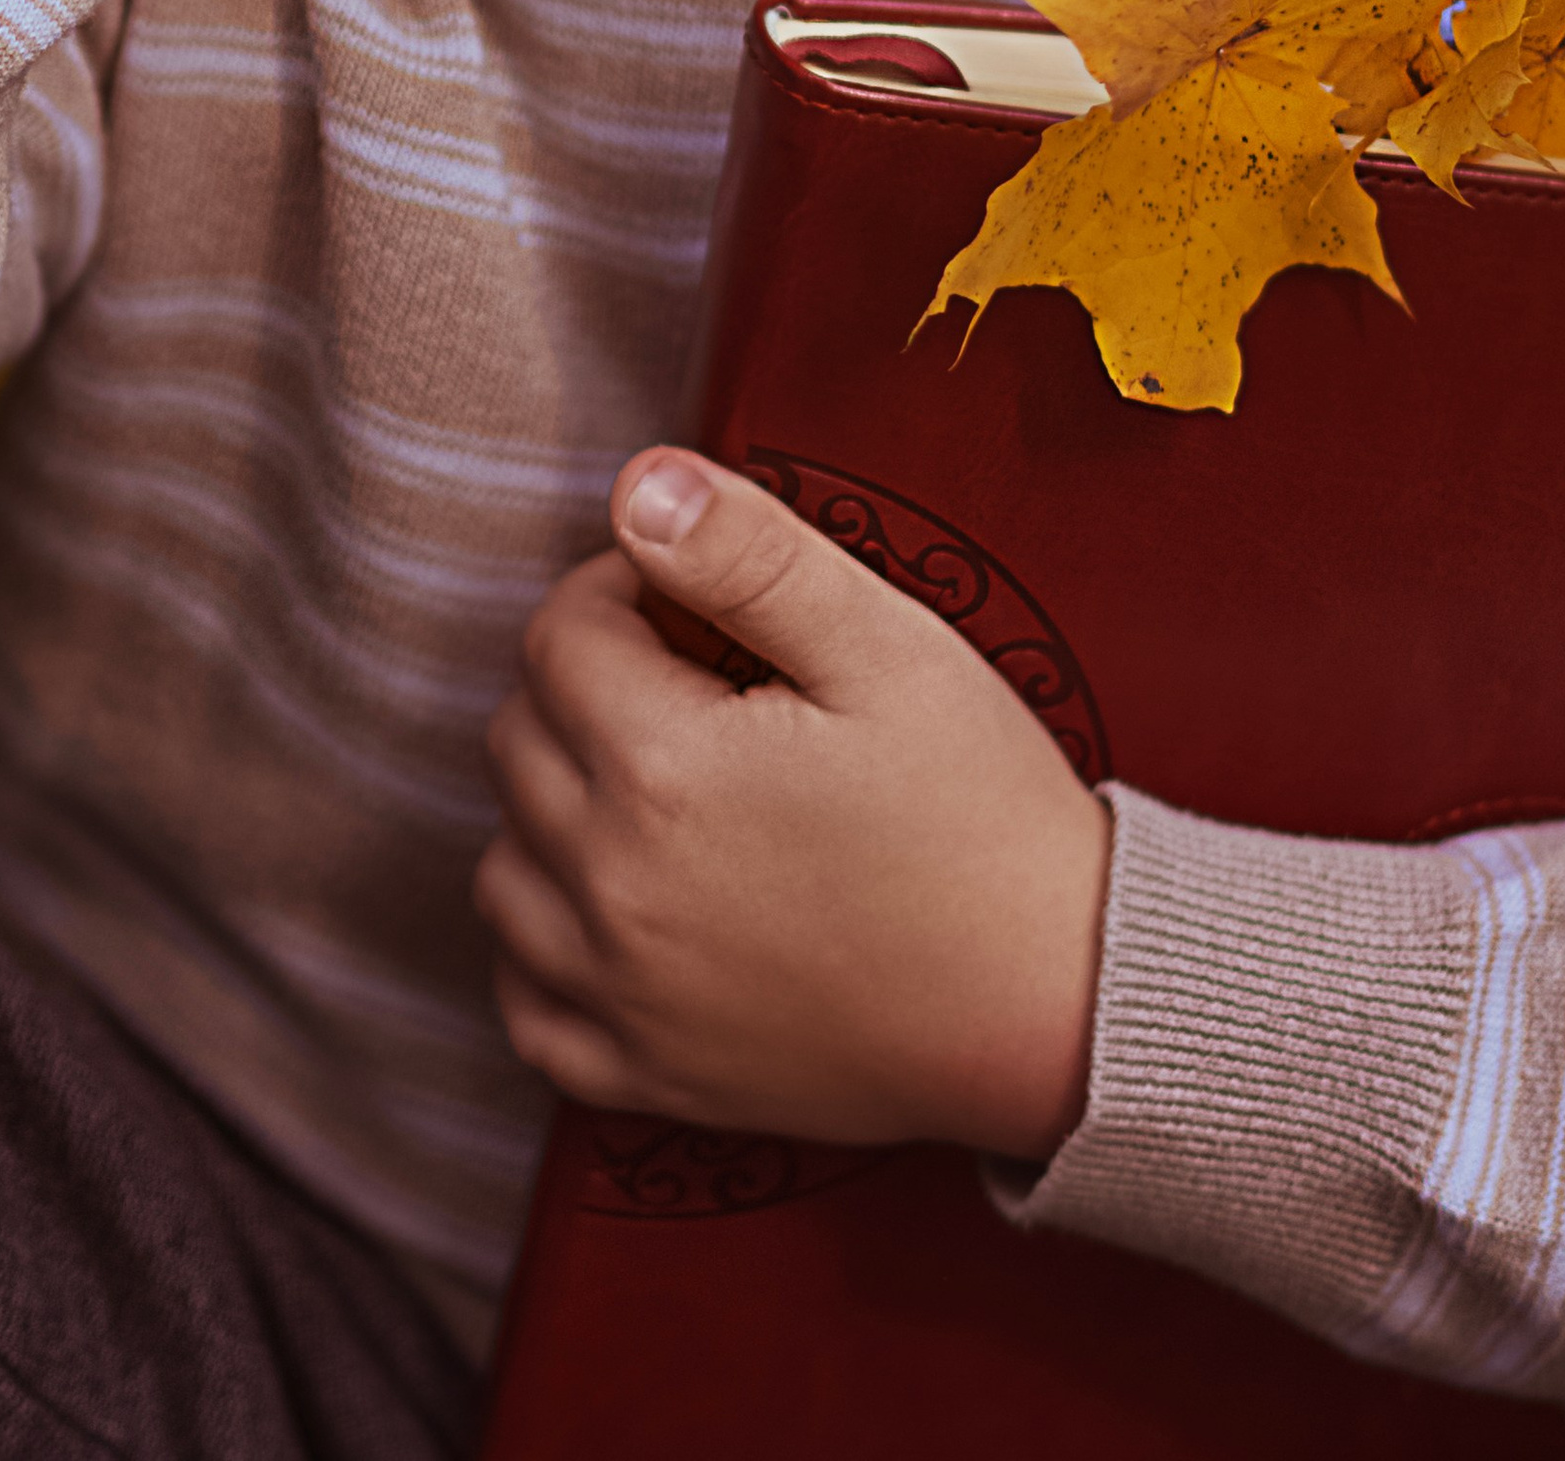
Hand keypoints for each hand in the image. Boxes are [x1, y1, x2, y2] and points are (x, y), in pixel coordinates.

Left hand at [476, 451, 1109, 1158]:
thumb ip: (747, 553)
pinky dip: (548, 949)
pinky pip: (525, 1003)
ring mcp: (623, 997)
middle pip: (517, 740)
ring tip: (665, 790)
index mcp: (663, 770)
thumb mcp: (884, 647)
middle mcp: (615, 889)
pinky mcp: (649, 1078)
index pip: (558, 636)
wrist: (1061, 1003)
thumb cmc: (980, 814)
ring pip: (502, 868)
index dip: (624, 594)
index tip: (697, 608)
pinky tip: (624, 908)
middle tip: (698, 688)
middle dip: (587, 687)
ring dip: (555, 810)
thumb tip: (636, 487)